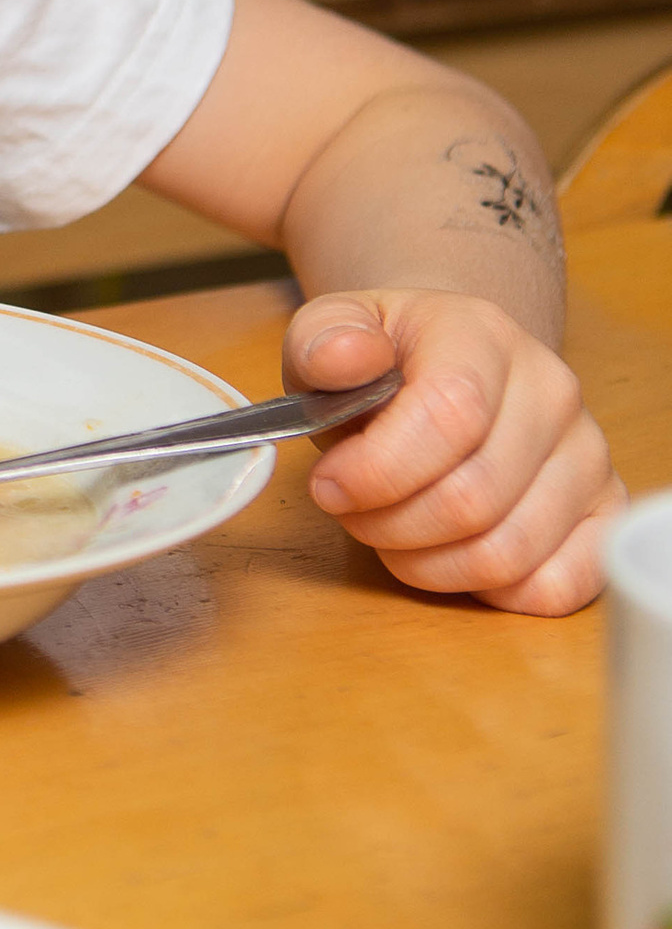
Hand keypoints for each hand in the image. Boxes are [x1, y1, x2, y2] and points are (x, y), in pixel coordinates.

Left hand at [287, 289, 622, 615]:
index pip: (450, 415)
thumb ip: (323, 341)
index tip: (330, 485)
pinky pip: (559, 585)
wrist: (452, 367)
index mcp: (483, 335)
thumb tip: (347, 357)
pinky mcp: (605, 510)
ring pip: (508, 553)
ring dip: (428, 565)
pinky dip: (492, 593)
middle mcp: (551, 391)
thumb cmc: (390, 365)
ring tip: (392, 533)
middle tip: (352, 512)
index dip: (379, 470)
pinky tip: (452, 558)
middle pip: (472, 499)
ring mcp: (587, 454)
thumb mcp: (333, 334)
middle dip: (389, 525)